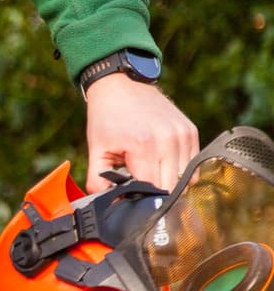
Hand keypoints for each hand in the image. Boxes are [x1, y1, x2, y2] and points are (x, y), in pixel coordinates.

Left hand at [83, 76, 198, 192]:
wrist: (120, 86)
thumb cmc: (107, 117)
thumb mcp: (96, 150)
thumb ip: (98, 181)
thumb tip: (108, 204)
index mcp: (144, 146)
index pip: (153, 190)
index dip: (141, 199)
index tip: (132, 197)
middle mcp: (169, 140)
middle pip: (172, 187)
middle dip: (156, 194)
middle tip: (140, 186)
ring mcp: (184, 135)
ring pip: (187, 179)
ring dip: (170, 183)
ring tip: (150, 172)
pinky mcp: (191, 131)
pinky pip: (193, 164)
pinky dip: (180, 170)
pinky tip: (162, 163)